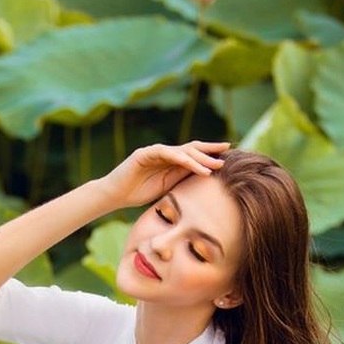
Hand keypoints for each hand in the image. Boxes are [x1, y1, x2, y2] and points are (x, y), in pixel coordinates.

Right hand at [97, 141, 229, 209]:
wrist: (115, 195)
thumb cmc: (138, 193)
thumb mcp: (167, 187)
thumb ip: (182, 178)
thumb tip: (206, 176)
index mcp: (171, 161)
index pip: (194, 154)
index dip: (210, 154)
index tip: (228, 156)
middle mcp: (165, 153)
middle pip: (191, 148)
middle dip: (210, 150)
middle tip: (228, 151)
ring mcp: (154, 151)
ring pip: (181, 150)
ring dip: (199, 158)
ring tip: (214, 164)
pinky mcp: (144, 154)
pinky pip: (166, 153)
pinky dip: (181, 159)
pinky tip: (194, 165)